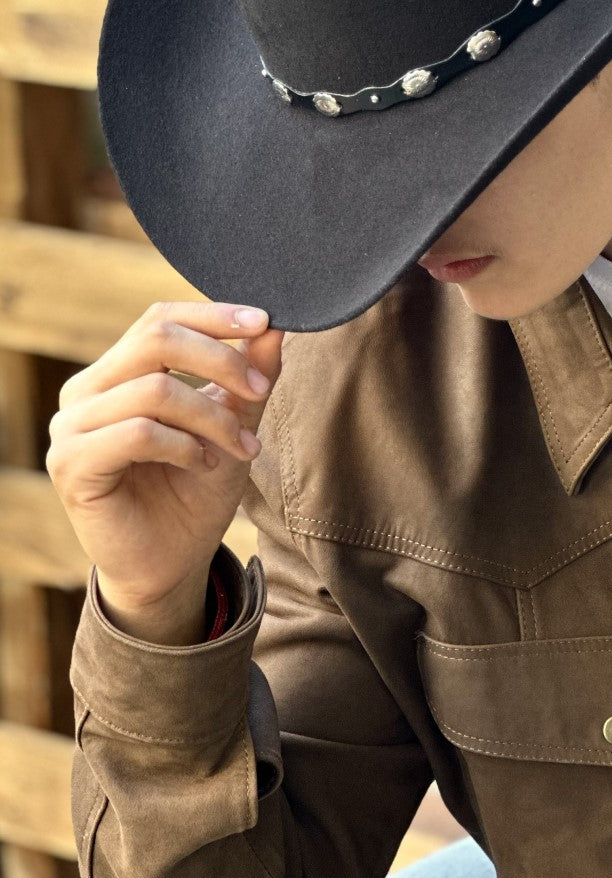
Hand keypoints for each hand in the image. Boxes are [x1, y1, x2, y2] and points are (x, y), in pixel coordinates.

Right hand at [46, 301, 283, 613]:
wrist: (174, 562)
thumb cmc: (197, 490)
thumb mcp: (234, 423)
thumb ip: (248, 374)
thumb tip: (276, 325)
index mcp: (115, 372)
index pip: (159, 318)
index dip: (212, 315)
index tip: (264, 322)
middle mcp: (84, 391)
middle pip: (155, 338)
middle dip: (220, 360)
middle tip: (260, 390)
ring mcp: (71, 427)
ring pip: (155, 388)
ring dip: (212, 416)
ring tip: (240, 447)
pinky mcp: (70, 464)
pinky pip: (138, 433)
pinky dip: (183, 445)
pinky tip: (201, 464)